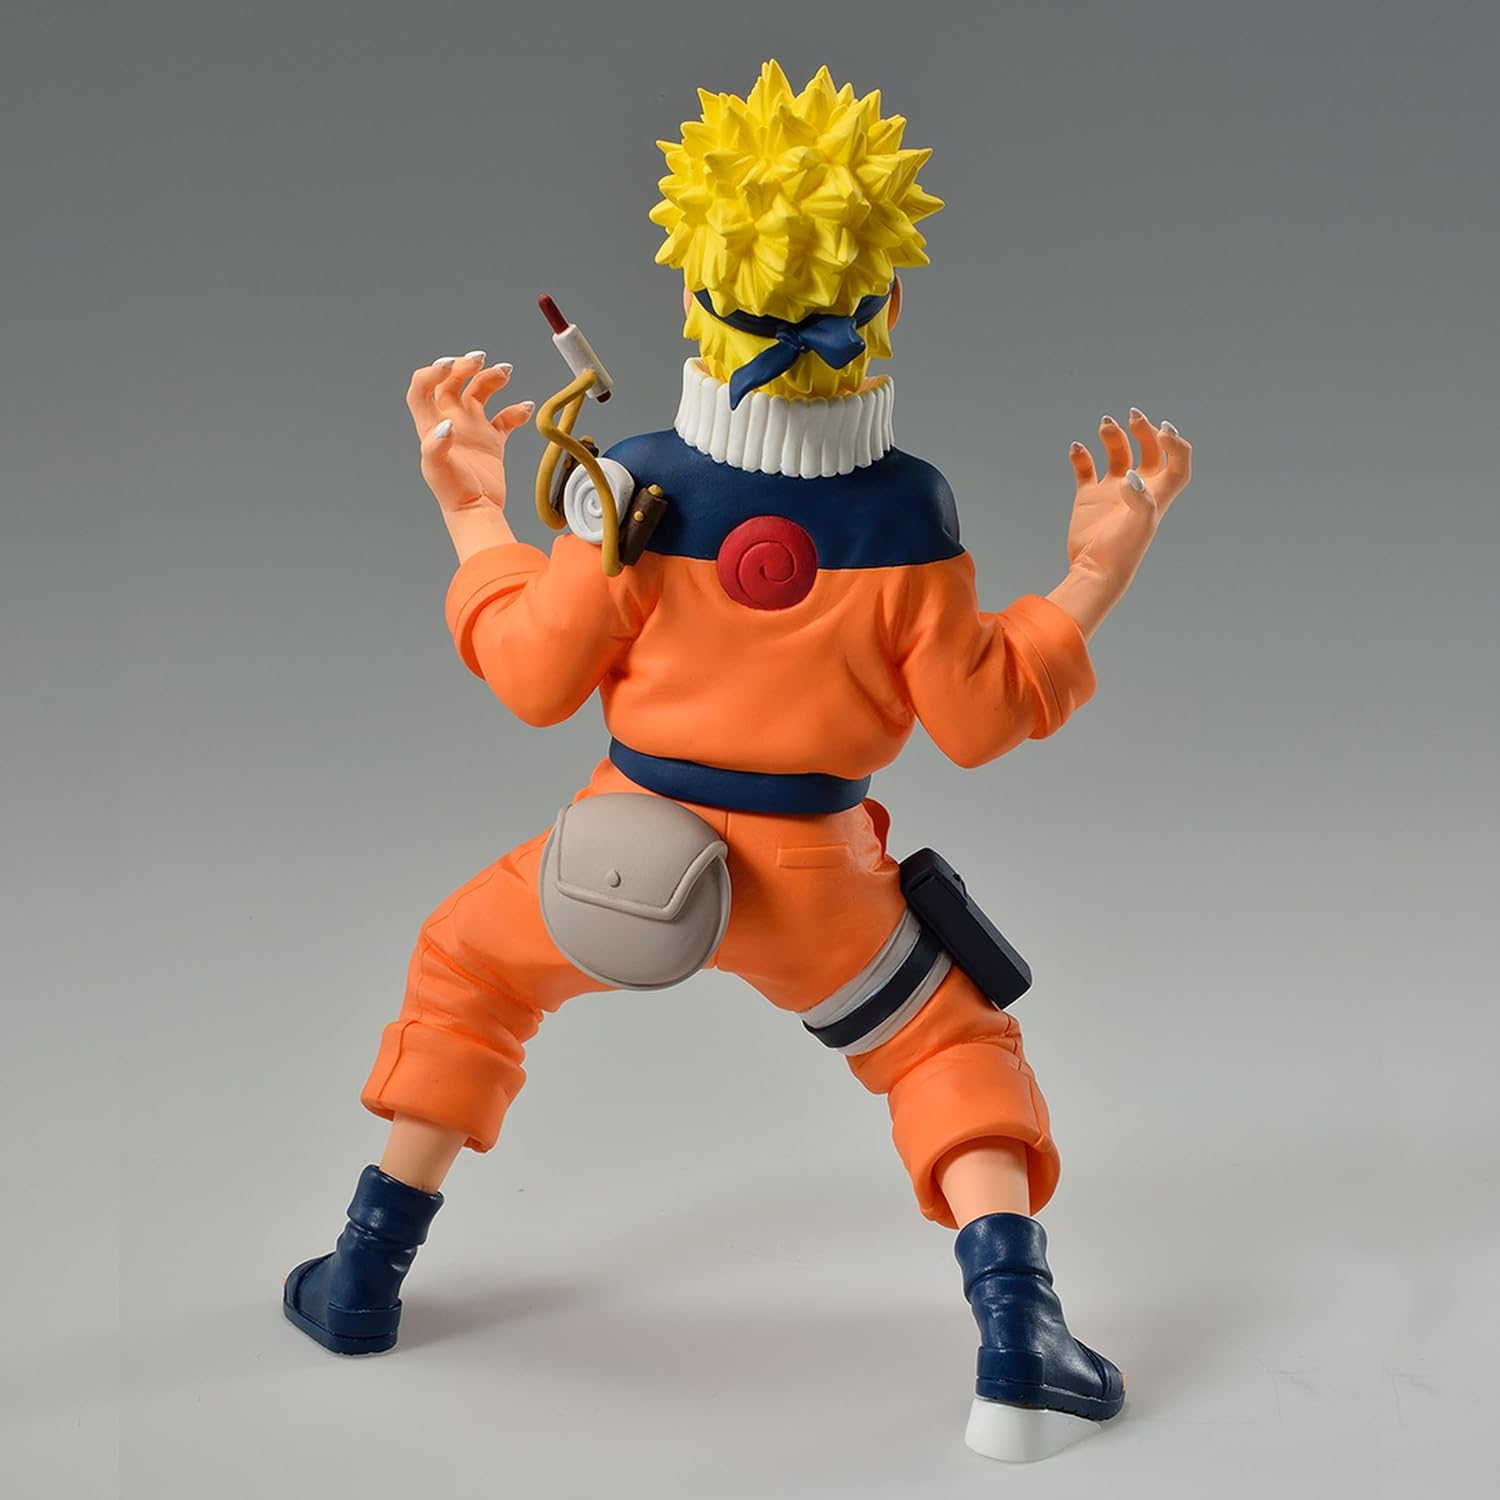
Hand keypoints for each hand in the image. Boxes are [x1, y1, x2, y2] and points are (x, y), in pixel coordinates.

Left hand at [405, 351, 533, 513]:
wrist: (477, 511)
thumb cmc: (453, 494)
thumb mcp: (439, 470)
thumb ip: (437, 446)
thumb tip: (445, 425)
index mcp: (432, 425)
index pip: (423, 388)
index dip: (432, 373)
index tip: (450, 366)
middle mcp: (450, 421)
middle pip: (452, 382)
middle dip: (464, 367)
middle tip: (480, 360)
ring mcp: (471, 429)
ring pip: (478, 392)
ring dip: (491, 378)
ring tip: (506, 373)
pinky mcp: (491, 440)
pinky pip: (503, 417)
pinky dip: (515, 410)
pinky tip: (525, 409)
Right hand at [1064, 408, 1191, 585]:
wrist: (1094, 570)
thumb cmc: (1123, 552)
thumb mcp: (1140, 526)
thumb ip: (1140, 499)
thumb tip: (1129, 477)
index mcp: (1158, 493)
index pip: (1177, 462)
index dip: (1176, 444)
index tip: (1163, 431)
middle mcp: (1137, 488)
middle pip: (1149, 451)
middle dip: (1144, 431)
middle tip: (1134, 417)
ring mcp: (1112, 491)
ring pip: (1117, 453)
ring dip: (1113, 436)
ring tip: (1105, 425)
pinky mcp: (1089, 497)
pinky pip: (1085, 469)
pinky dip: (1081, 455)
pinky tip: (1076, 448)